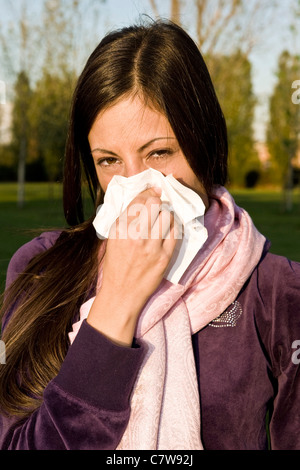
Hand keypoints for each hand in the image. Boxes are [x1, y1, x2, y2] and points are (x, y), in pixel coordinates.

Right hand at [87, 187, 177, 345]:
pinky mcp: (164, 257)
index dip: (148, 192)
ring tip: (163, 219)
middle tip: (159, 203)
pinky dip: (173, 228)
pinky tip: (169, 229)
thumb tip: (141, 198)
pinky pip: (175, 233)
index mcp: (119, 229)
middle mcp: (134, 235)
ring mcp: (151, 246)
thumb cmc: (116, 265)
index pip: (138, 200)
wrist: (122, 294)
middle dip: (158, 201)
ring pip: (167, 216)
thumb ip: (124, 219)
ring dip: (166, 214)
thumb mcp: (112, 239)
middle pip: (154, 204)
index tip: (154, 190)